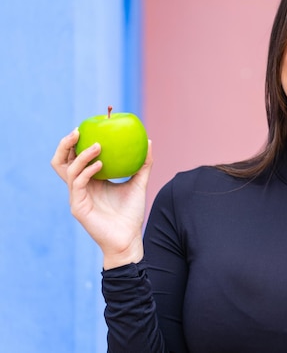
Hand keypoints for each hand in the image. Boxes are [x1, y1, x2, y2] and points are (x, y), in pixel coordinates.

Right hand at [51, 128, 152, 268]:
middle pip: (61, 161)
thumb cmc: (131, 214)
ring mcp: (76, 196)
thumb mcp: (139, 184)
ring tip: (98, 145)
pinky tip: (100, 165)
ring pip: (68, 169)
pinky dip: (87, 171)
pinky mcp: (77, 206)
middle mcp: (80, 186)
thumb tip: (148, 142)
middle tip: (79, 130)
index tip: (88, 125)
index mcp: (90, 180)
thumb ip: (143, 164)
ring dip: (81, 155)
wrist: (129, 239)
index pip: (76, 156)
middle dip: (65, 144)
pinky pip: (78, 183)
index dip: (77, 141)